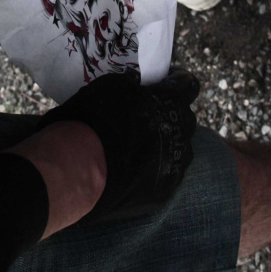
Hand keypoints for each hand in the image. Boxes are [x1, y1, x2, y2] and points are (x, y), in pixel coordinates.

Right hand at [36, 69, 198, 225]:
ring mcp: (176, 163)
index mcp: (173, 101)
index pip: (188, 84)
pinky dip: (155, 170)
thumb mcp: (110, 85)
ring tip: (138, 148)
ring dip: (165, 145)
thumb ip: (131, 84)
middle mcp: (182, 132)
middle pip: (184, 118)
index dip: (176, 81)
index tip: (163, 83)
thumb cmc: (95, 118)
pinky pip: (166, 175)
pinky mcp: (165, 190)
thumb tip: (134, 85)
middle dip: (169, 115)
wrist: (82, 167)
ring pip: (178, 149)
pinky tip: (134, 171)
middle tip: (145, 117)